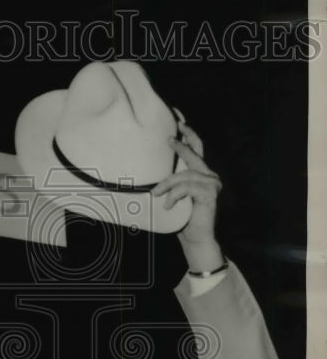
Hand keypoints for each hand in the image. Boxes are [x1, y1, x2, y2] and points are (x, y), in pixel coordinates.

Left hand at [152, 123, 223, 270]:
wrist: (194, 238)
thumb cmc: (181, 218)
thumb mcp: (172, 195)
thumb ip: (169, 182)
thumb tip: (147, 171)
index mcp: (200, 173)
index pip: (196, 148)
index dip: (189, 134)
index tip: (179, 120)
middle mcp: (209, 175)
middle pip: (194, 154)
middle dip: (182, 144)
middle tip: (169, 138)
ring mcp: (211, 184)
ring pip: (185, 175)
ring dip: (168, 184)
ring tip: (156, 193)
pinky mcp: (210, 195)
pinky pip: (187, 188)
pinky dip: (175, 195)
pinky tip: (168, 205)